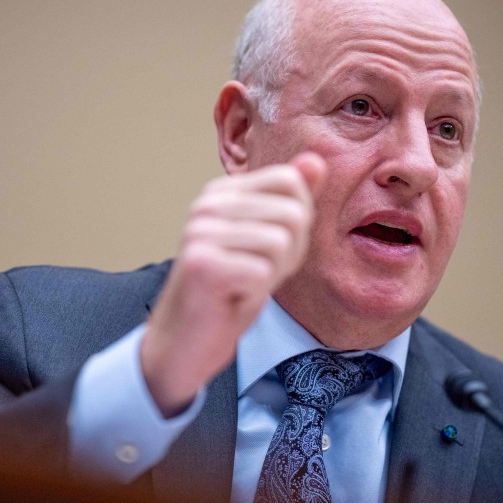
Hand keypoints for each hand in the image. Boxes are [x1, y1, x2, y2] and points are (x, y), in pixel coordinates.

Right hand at [140, 152, 326, 416]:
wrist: (186, 342)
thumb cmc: (229, 291)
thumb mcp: (268, 241)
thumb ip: (291, 200)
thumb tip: (316, 160)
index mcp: (221, 192)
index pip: (290, 181)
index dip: (297, 222)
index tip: (268, 250)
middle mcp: (206, 205)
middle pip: (293, 213)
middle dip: (289, 254)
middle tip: (254, 273)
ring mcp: (200, 232)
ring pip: (282, 242)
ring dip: (273, 274)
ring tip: (243, 284)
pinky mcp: (202, 265)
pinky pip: (264, 272)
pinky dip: (257, 293)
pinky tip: (233, 298)